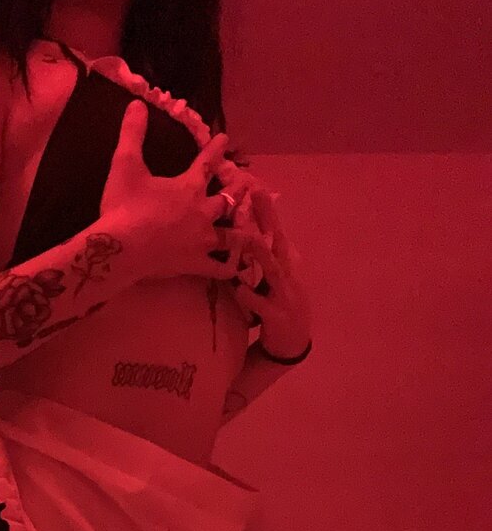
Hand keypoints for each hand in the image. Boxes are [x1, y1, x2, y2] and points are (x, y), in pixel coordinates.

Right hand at [101, 100, 243, 281]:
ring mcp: (202, 240)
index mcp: (188, 186)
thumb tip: (136, 103)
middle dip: (237, 191)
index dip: (216, 149)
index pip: (207, 162)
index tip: (226, 139)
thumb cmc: (124, 206)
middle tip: (248, 187)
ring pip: (231, 235)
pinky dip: (229, 267)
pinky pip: (219, 267)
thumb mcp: (125, 165)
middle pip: (226, 200)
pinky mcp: (196, 263)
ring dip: (240, 231)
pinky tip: (237, 268)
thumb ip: (132, 134)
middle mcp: (202, 211)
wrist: (122, 246)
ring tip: (250, 232)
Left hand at [213, 165, 313, 349]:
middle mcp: (288, 274)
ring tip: (248, 237)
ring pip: (272, 270)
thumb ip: (262, 258)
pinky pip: (261, 304)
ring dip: (260, 253)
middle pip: (277, 241)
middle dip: (268, 218)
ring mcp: (284, 295)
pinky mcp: (276, 316)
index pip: (276, 232)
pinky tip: (238, 288)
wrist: (292, 344)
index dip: (267, 210)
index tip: (256, 186)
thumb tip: (247, 233)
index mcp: (285, 264)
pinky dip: (250, 296)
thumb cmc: (278, 306)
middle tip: (256, 194)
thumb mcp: (274, 278)